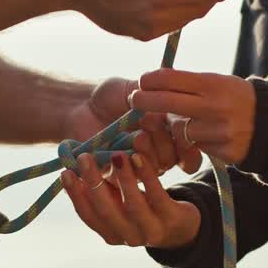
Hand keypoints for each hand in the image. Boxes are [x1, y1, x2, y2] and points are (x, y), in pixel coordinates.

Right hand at [61, 151, 201, 248]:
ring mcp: (151, 230)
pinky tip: (138, 158)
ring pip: (133, 205)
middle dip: (94, 183)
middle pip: (107, 211)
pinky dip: (147, 176)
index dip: (75, 195)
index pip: (88, 216)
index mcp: (110, 234)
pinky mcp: (172, 219)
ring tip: (116, 154)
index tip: (66, 172)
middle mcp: (129, 237)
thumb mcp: (118, 202)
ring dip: (123, 179)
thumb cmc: (141, 207)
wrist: (181, 227)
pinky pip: (157, 195)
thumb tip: (72, 169)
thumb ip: (100, 191)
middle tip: (85, 157)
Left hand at [63, 77, 203, 174]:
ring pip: (155, 170)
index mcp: (166, 132)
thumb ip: (158, 93)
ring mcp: (138, 166)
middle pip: (173, 158)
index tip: (177, 123)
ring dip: (149, 153)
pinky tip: (119, 151)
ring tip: (136, 137)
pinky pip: (129, 178)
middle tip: (149, 121)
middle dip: (164, 140)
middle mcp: (156, 152)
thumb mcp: (136, 89)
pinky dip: (127, 164)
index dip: (188, 141)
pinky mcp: (118, 177)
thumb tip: (177, 97)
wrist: (78, 108)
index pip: (188, 147)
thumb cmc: (109, 97)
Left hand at [130, 69, 256, 163]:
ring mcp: (219, 131)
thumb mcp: (218, 82)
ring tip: (178, 121)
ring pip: (179, 131)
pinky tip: (202, 135)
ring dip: (173, 128)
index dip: (151, 80)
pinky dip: (192, 142)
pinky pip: (195, 147)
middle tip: (133, 100)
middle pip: (167, 103)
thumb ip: (189, 84)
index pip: (172, 78)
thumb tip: (152, 82)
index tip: (142, 81)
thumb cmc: (235, 98)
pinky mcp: (223, 151)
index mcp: (213, 84)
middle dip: (145, 101)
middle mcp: (215, 107)